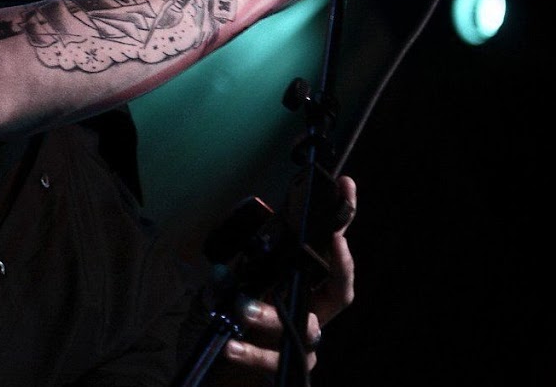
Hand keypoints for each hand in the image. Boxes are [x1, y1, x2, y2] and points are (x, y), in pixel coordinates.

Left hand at [211, 176, 356, 384]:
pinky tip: (230, 345)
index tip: (345, 187)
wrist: (210, 373)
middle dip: (341, 263)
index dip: (342, 217)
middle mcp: (306, 311)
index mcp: (296, 282)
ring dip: (272, 314)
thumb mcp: (219, 292)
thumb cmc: (224, 326)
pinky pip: (275, 362)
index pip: (326, 247)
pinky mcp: (281, 369)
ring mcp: (298, 343)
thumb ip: (226, 279)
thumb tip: (225, 270)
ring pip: (307, 327)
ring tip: (243, 307)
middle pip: (340, 290)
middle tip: (334, 243)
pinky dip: (251, 352)